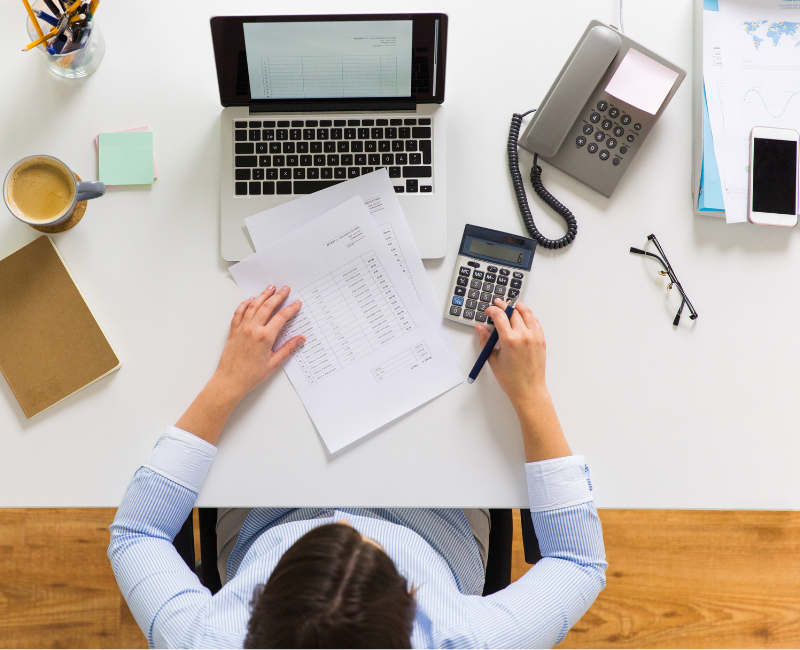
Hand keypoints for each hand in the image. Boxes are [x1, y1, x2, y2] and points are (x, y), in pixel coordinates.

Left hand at [212, 285, 305, 402]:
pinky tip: (250, 299)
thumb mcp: (273, 363)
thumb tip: (300, 339)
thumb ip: (288, 348)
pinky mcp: (233, 331)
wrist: (229, 381)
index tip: (297, 303)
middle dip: (278, 296)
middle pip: (268, 306)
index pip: (281, 317)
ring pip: (253, 306)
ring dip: (263, 295)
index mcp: (265, 337)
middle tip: (285, 289)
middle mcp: (253, 329)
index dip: (291, 308)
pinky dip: (245, 303)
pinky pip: (239, 312)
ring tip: (270, 288)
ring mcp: (242, 328)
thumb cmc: (250, 375)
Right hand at [476, 298, 546, 408]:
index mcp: (509, 340)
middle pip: (512, 311)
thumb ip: (485, 341)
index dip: (492, 310)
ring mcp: (534, 336)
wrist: (529, 390)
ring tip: (511, 306)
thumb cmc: (511, 379)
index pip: (499, 315)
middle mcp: (523, 335)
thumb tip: (480, 329)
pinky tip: (523, 318)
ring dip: (517, 306)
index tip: (488, 311)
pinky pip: (535, 322)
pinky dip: (528, 316)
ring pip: (526, 312)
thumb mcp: (493, 359)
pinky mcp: (541, 340)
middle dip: (503, 306)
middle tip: (497, 305)